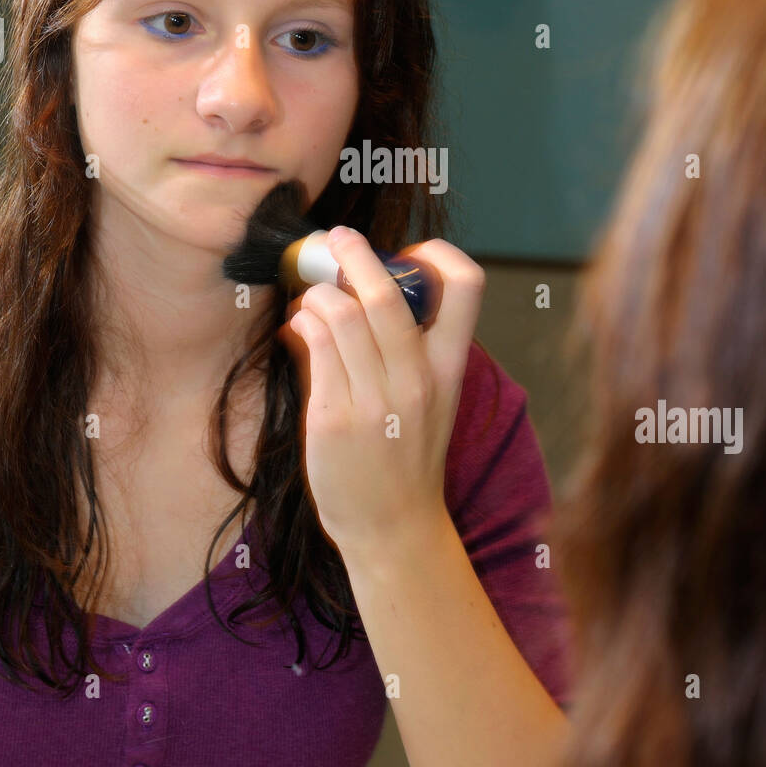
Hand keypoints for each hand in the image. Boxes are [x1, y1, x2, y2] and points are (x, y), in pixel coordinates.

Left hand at [276, 227, 484, 560]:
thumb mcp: (432, 398)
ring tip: (311, 299)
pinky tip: (299, 327)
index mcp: (450, 368)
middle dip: (355, 253)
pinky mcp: (334, 416)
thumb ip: (411, 347)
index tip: (409, 254)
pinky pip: (315, 345)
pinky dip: (302, 323)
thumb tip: (367, 288)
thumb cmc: (408, 456)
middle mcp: (417, 378)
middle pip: (386, 291)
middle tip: (338, 239)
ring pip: (341, 312)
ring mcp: (375, 398)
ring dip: (318, 293)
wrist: (393, 527)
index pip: (466, 286)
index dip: (439, 255)